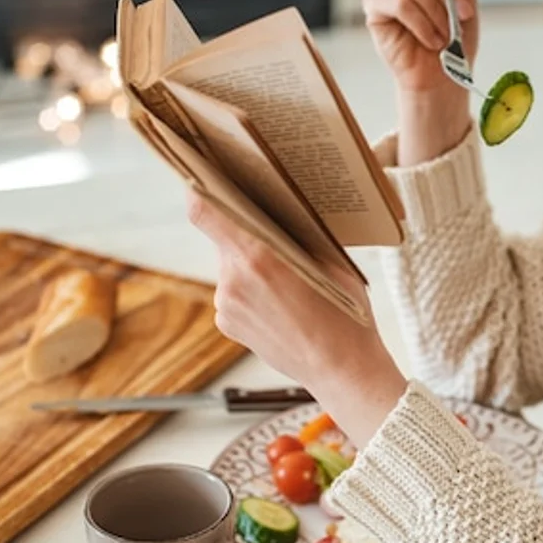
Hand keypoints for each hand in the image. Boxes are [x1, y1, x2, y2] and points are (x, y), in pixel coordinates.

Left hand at [187, 191, 407, 446]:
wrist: (342, 371)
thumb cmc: (345, 314)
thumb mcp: (330, 260)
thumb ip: (295, 232)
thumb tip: (277, 205)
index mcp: (258, 256)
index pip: (204, 209)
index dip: (198, 186)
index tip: (203, 172)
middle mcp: (233, 280)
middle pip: (222, 235)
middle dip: (245, 227)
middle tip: (271, 226)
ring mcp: (226, 305)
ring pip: (230, 264)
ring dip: (251, 262)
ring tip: (287, 278)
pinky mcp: (227, 323)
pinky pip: (233, 291)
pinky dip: (252, 288)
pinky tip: (281, 301)